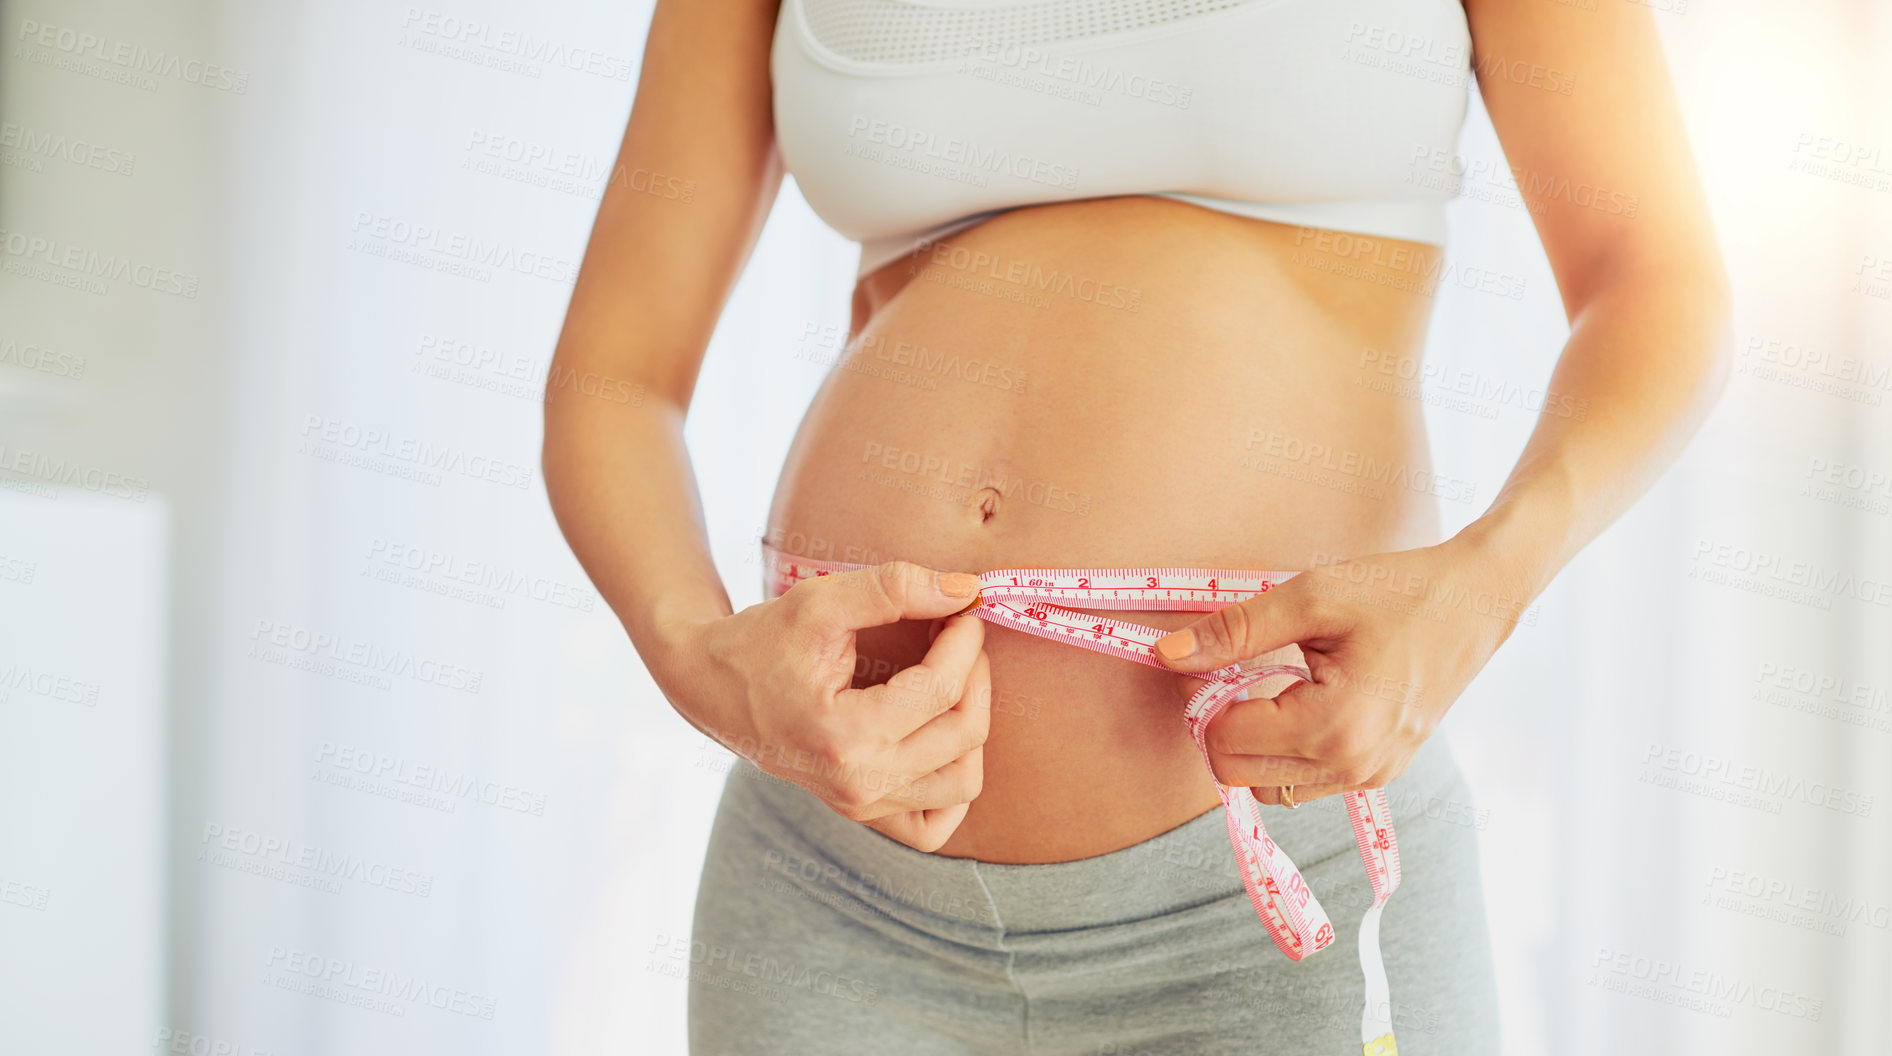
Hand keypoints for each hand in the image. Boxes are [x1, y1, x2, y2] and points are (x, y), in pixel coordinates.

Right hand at [667, 561, 989, 850]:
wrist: (710, 688)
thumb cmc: (760, 642)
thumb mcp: (819, 601)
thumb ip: (893, 589)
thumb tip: (965, 590)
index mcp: (844, 736)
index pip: (941, 690)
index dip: (965, 641)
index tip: (963, 607)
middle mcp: (857, 784)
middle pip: (964, 734)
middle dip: (976, 673)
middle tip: (959, 633)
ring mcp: (861, 806)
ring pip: (963, 782)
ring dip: (973, 724)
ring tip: (952, 678)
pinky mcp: (863, 812)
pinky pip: (935, 823)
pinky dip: (953, 783)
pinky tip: (941, 735)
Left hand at [1152, 539, 1529, 805]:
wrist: (1477, 601)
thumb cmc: (1398, 591)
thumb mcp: (1310, 597)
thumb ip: (1233, 632)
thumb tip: (1166, 655)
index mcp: (1334, 726)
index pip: (1224, 742)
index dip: (1201, 698)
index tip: (1207, 660)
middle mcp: (1353, 766)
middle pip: (1238, 775)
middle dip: (1219, 725)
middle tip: (1230, 671)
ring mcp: (1370, 776)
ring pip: (1268, 787)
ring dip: (1251, 743)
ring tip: (1269, 684)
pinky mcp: (1378, 773)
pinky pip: (1304, 782)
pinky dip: (1284, 750)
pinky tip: (1298, 700)